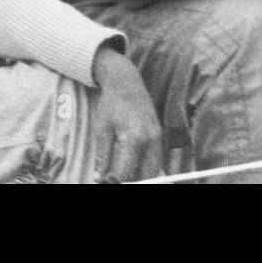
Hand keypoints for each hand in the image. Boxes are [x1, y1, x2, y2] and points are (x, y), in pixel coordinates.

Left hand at [89, 46, 162, 182]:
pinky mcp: (159, 134)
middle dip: (133, 182)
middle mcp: (151, 139)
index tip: (105, 182)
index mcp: (135, 138)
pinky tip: (132, 165)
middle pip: (147, 175)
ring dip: (141, 175)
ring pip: (154, 168)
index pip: (126, 172)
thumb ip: (104, 157)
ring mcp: (157, 136)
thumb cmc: (111, 103)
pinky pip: (156, 158)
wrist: (126, 80)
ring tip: (125, 174)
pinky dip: (146, 166)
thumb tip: (102, 178)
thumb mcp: (102, 130)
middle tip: (117, 179)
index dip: (114, 182)